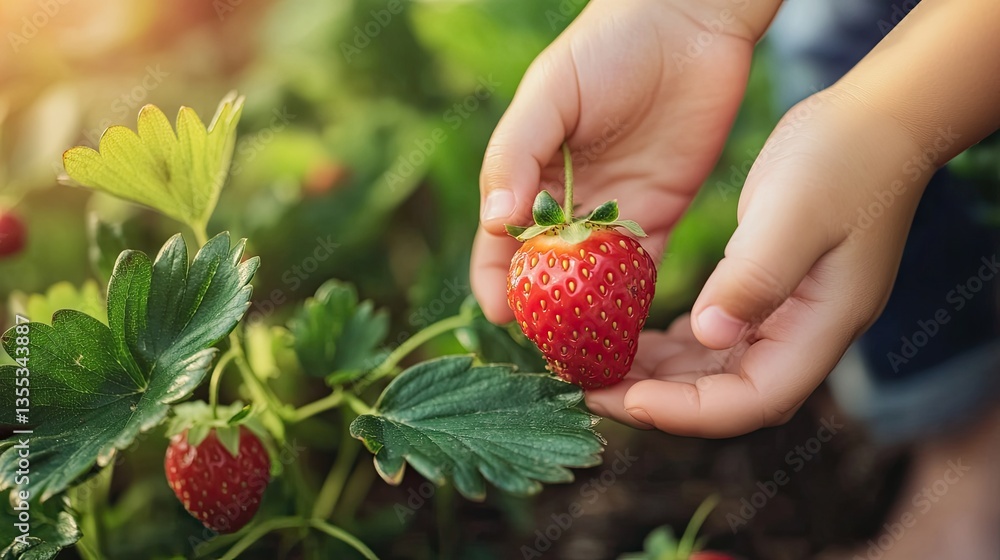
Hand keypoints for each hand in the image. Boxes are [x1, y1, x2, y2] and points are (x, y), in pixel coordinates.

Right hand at [472, 0, 768, 322]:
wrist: (689, 24)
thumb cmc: (606, 48)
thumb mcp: (549, 94)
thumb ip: (516, 155)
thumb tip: (493, 224)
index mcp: (528, 173)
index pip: (499, 239)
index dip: (494, 280)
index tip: (499, 316)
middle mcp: (564, 200)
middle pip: (542, 271)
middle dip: (539, 312)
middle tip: (544, 351)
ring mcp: (611, 211)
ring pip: (588, 280)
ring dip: (582, 317)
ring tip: (583, 356)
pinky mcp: (657, 214)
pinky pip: (638, 269)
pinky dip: (628, 301)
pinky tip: (625, 330)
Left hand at [587, 89, 934, 436]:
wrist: (882, 119)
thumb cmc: (843, 156)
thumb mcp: (795, 211)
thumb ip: (755, 276)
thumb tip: (707, 333)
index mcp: (823, 326)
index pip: (755, 400)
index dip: (688, 412)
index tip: (626, 398)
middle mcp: (807, 334)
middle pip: (730, 398)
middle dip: (661, 402)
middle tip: (591, 391)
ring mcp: (791, 316)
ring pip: (719, 371)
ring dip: (662, 377)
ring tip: (599, 369)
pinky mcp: (771, 291)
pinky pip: (718, 337)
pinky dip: (675, 346)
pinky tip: (633, 336)